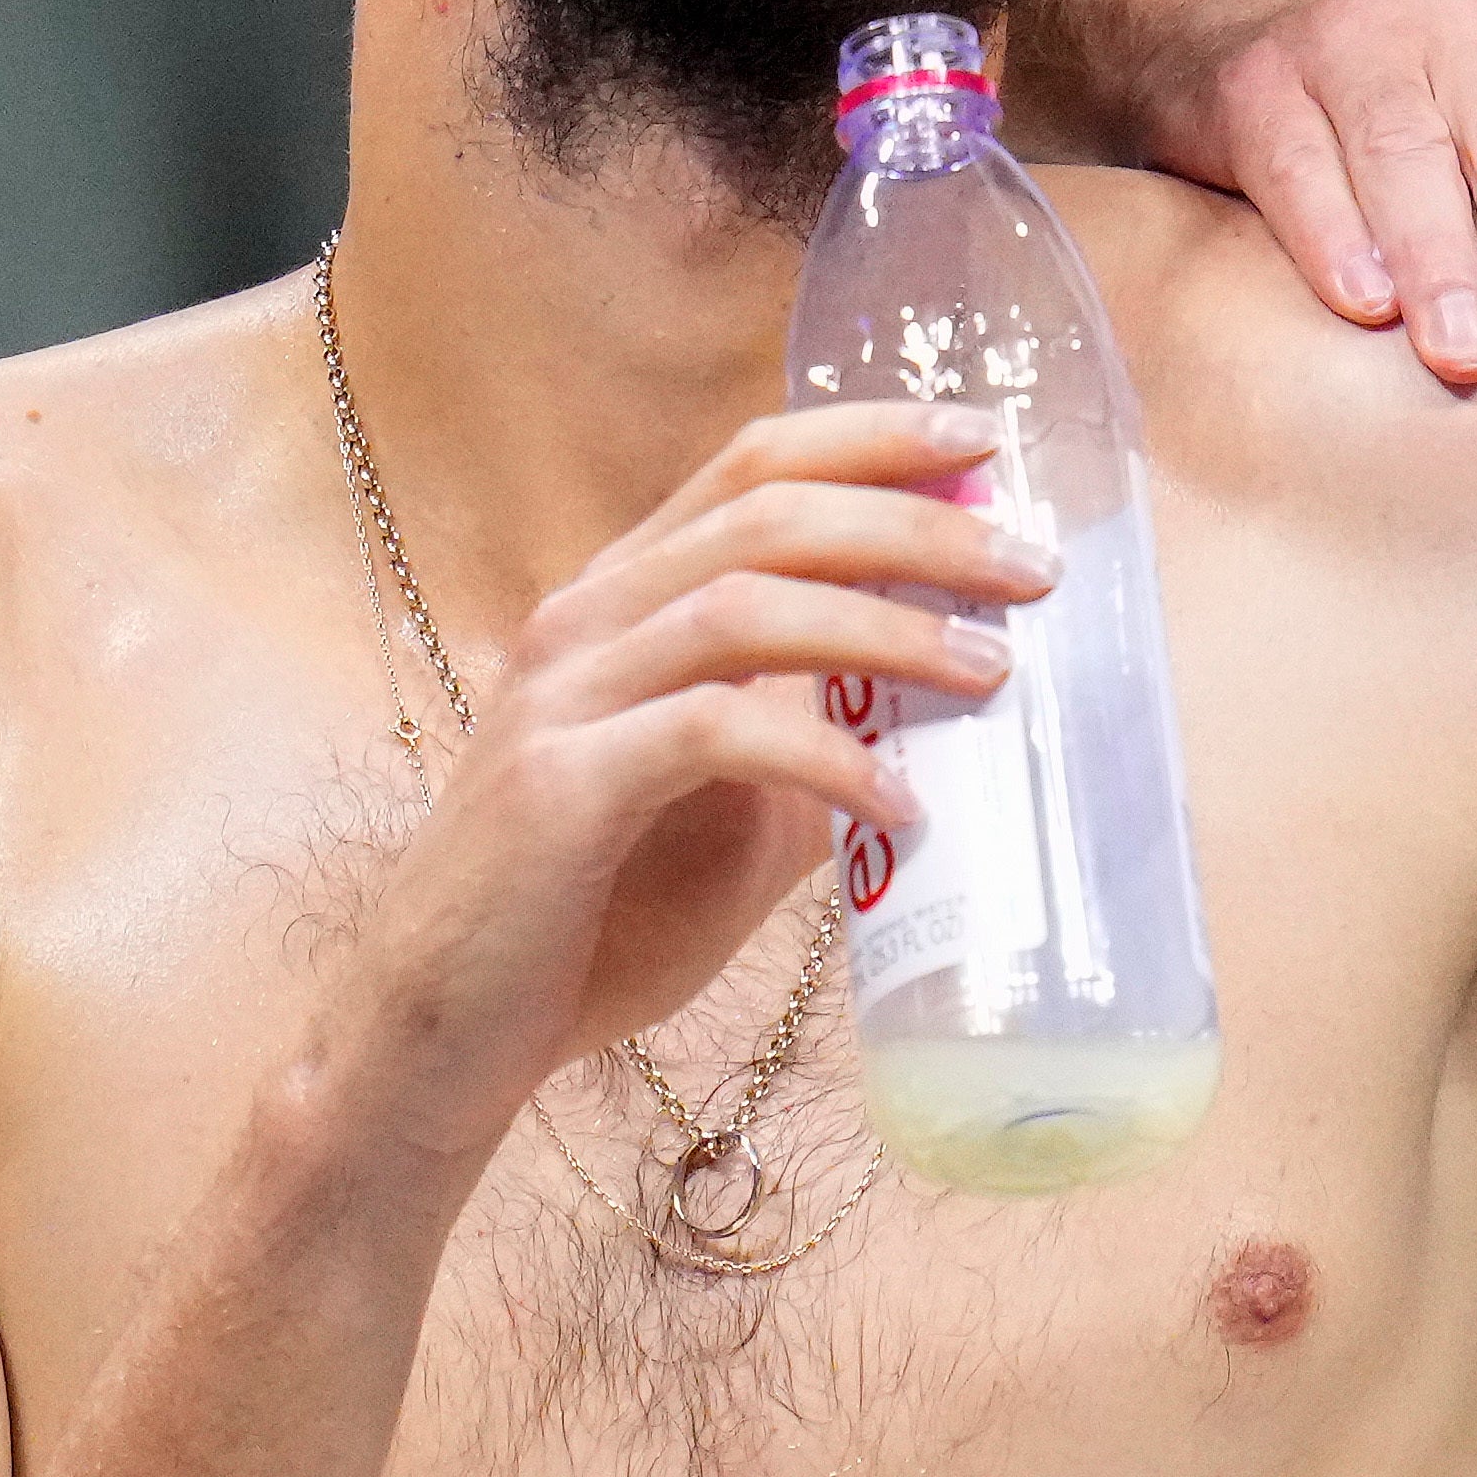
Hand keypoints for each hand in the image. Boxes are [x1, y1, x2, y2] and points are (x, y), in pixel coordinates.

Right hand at [315, 409, 1042, 1166]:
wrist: (445, 1037)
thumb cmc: (594, 924)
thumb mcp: (736, 815)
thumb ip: (818, 746)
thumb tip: (954, 716)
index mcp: (622, 601)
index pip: (752, 464)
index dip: (873, 439)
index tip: (987, 440)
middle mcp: (584, 620)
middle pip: (766, 513)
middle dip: (914, 523)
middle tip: (1031, 566)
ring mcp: (562, 698)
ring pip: (744, 605)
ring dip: (888, 628)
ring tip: (994, 669)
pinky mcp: (556, 788)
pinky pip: (714, 734)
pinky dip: (825, 760)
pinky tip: (900, 808)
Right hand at [1167, 0, 1476, 397]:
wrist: (1241, 34)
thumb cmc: (1430, 122)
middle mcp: (1470, 29)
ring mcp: (1360, 47)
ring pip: (1409, 151)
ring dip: (1443, 261)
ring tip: (1467, 356)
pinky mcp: (1261, 85)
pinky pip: (1299, 160)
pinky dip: (1332, 234)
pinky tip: (1362, 306)